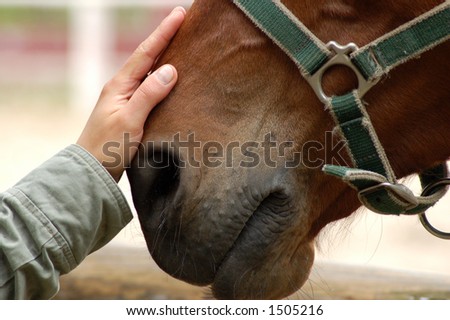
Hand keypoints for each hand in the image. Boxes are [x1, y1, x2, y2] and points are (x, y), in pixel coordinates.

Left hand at [77, 7, 185, 181]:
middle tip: (183, 23)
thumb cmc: (107, 147)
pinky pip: (151, 90)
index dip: (163, 33)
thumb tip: (170, 69)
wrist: (92, 171)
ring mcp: (127, 100)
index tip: (179, 14)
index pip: (146, 53)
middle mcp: (122, 88)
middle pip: (148, 58)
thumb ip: (149, 95)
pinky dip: (164, 81)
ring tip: (182, 46)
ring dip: (165, 58)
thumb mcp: (129, 120)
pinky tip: (173, 81)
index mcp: (120, 85)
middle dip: (165, 39)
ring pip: (150, 73)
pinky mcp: (132, 113)